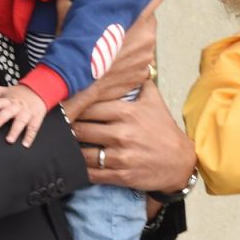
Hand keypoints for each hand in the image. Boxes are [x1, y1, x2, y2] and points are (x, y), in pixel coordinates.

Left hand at [0, 83, 47, 146]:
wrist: (40, 90)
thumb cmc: (22, 93)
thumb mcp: (7, 90)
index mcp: (10, 100)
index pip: (0, 102)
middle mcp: (17, 106)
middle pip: (9, 112)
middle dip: (1, 118)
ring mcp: (27, 112)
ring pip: (20, 122)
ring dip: (15, 131)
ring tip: (9, 140)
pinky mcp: (36, 118)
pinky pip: (33, 128)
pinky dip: (30, 136)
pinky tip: (25, 143)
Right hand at [63, 0, 162, 110]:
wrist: (77, 88)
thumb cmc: (75, 51)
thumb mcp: (68, 18)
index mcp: (135, 18)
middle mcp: (147, 37)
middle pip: (150, 21)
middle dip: (138, 20)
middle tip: (121, 24)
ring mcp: (147, 58)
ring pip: (146, 42)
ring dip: (136, 41)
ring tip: (116, 46)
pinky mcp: (143, 74)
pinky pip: (141, 62)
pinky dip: (132, 61)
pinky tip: (117, 63)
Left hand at [70, 81, 194, 192]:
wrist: (181, 162)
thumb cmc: (164, 130)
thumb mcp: (154, 101)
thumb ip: (139, 82)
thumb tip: (130, 64)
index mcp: (126, 112)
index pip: (88, 106)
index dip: (73, 107)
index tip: (63, 108)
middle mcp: (121, 133)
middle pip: (80, 129)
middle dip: (67, 129)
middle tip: (58, 128)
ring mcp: (120, 156)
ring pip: (82, 152)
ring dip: (71, 150)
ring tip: (64, 146)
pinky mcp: (121, 175)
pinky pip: (92, 173)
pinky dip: (80, 169)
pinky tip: (75, 164)